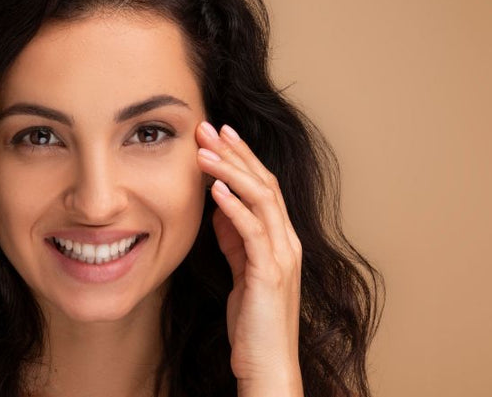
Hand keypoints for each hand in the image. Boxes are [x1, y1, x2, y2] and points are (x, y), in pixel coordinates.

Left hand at [195, 120, 304, 396]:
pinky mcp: (269, 273)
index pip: (265, 186)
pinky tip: (214, 189)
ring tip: (203, 150)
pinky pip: (252, 230)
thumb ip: (235, 240)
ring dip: (230, 171)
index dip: (242, 157)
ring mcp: (282, 256)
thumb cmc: (253, 324)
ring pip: (260, 199)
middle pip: (265, 183)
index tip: (219, 133)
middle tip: (209, 127)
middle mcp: (288, 242)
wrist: (268, 364)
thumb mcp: (241, 272)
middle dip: (236, 152)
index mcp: (282, 240)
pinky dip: (233, 205)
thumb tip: (220, 207)